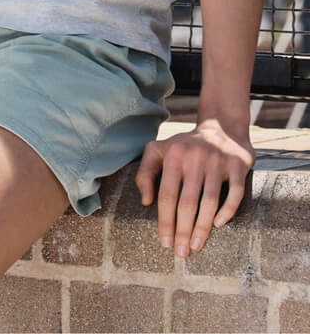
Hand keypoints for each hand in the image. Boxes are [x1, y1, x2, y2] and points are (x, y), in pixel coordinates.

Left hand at [134, 119, 253, 255]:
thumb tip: (146, 202)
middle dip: (182, 230)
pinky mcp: (237, 165)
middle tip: (181, 253)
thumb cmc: (184, 146)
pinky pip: (234, 193)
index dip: (165, 220)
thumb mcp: (158, 151)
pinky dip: (227, 211)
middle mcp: (194, 158)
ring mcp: (217, 161)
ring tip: (195, 246)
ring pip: (209, 201)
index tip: (164, 242)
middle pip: (187, 202)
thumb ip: (145, 173)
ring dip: (202, 228)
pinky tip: (218, 225)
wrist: (221, 128)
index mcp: (172, 155)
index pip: (166, 194)